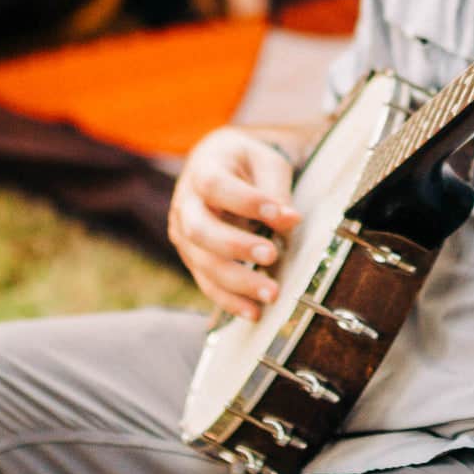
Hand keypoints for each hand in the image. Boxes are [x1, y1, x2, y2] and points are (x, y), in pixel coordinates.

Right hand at [168, 127, 300, 321]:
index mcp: (203, 169)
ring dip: (237, 282)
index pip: (216, 186)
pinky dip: (230, 300)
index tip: (280, 214)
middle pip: (200, 230)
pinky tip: (254, 312)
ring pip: (203, 262)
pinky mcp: (193, 258)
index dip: (246, 201)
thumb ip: (275, 188)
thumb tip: (289, 220)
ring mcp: (184, 234)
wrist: (219, 166)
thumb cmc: (246, 164)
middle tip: (272, 255)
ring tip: (272, 293)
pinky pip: (207, 284)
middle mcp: (185, 204)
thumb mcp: (265, 162)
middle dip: (237, 247)